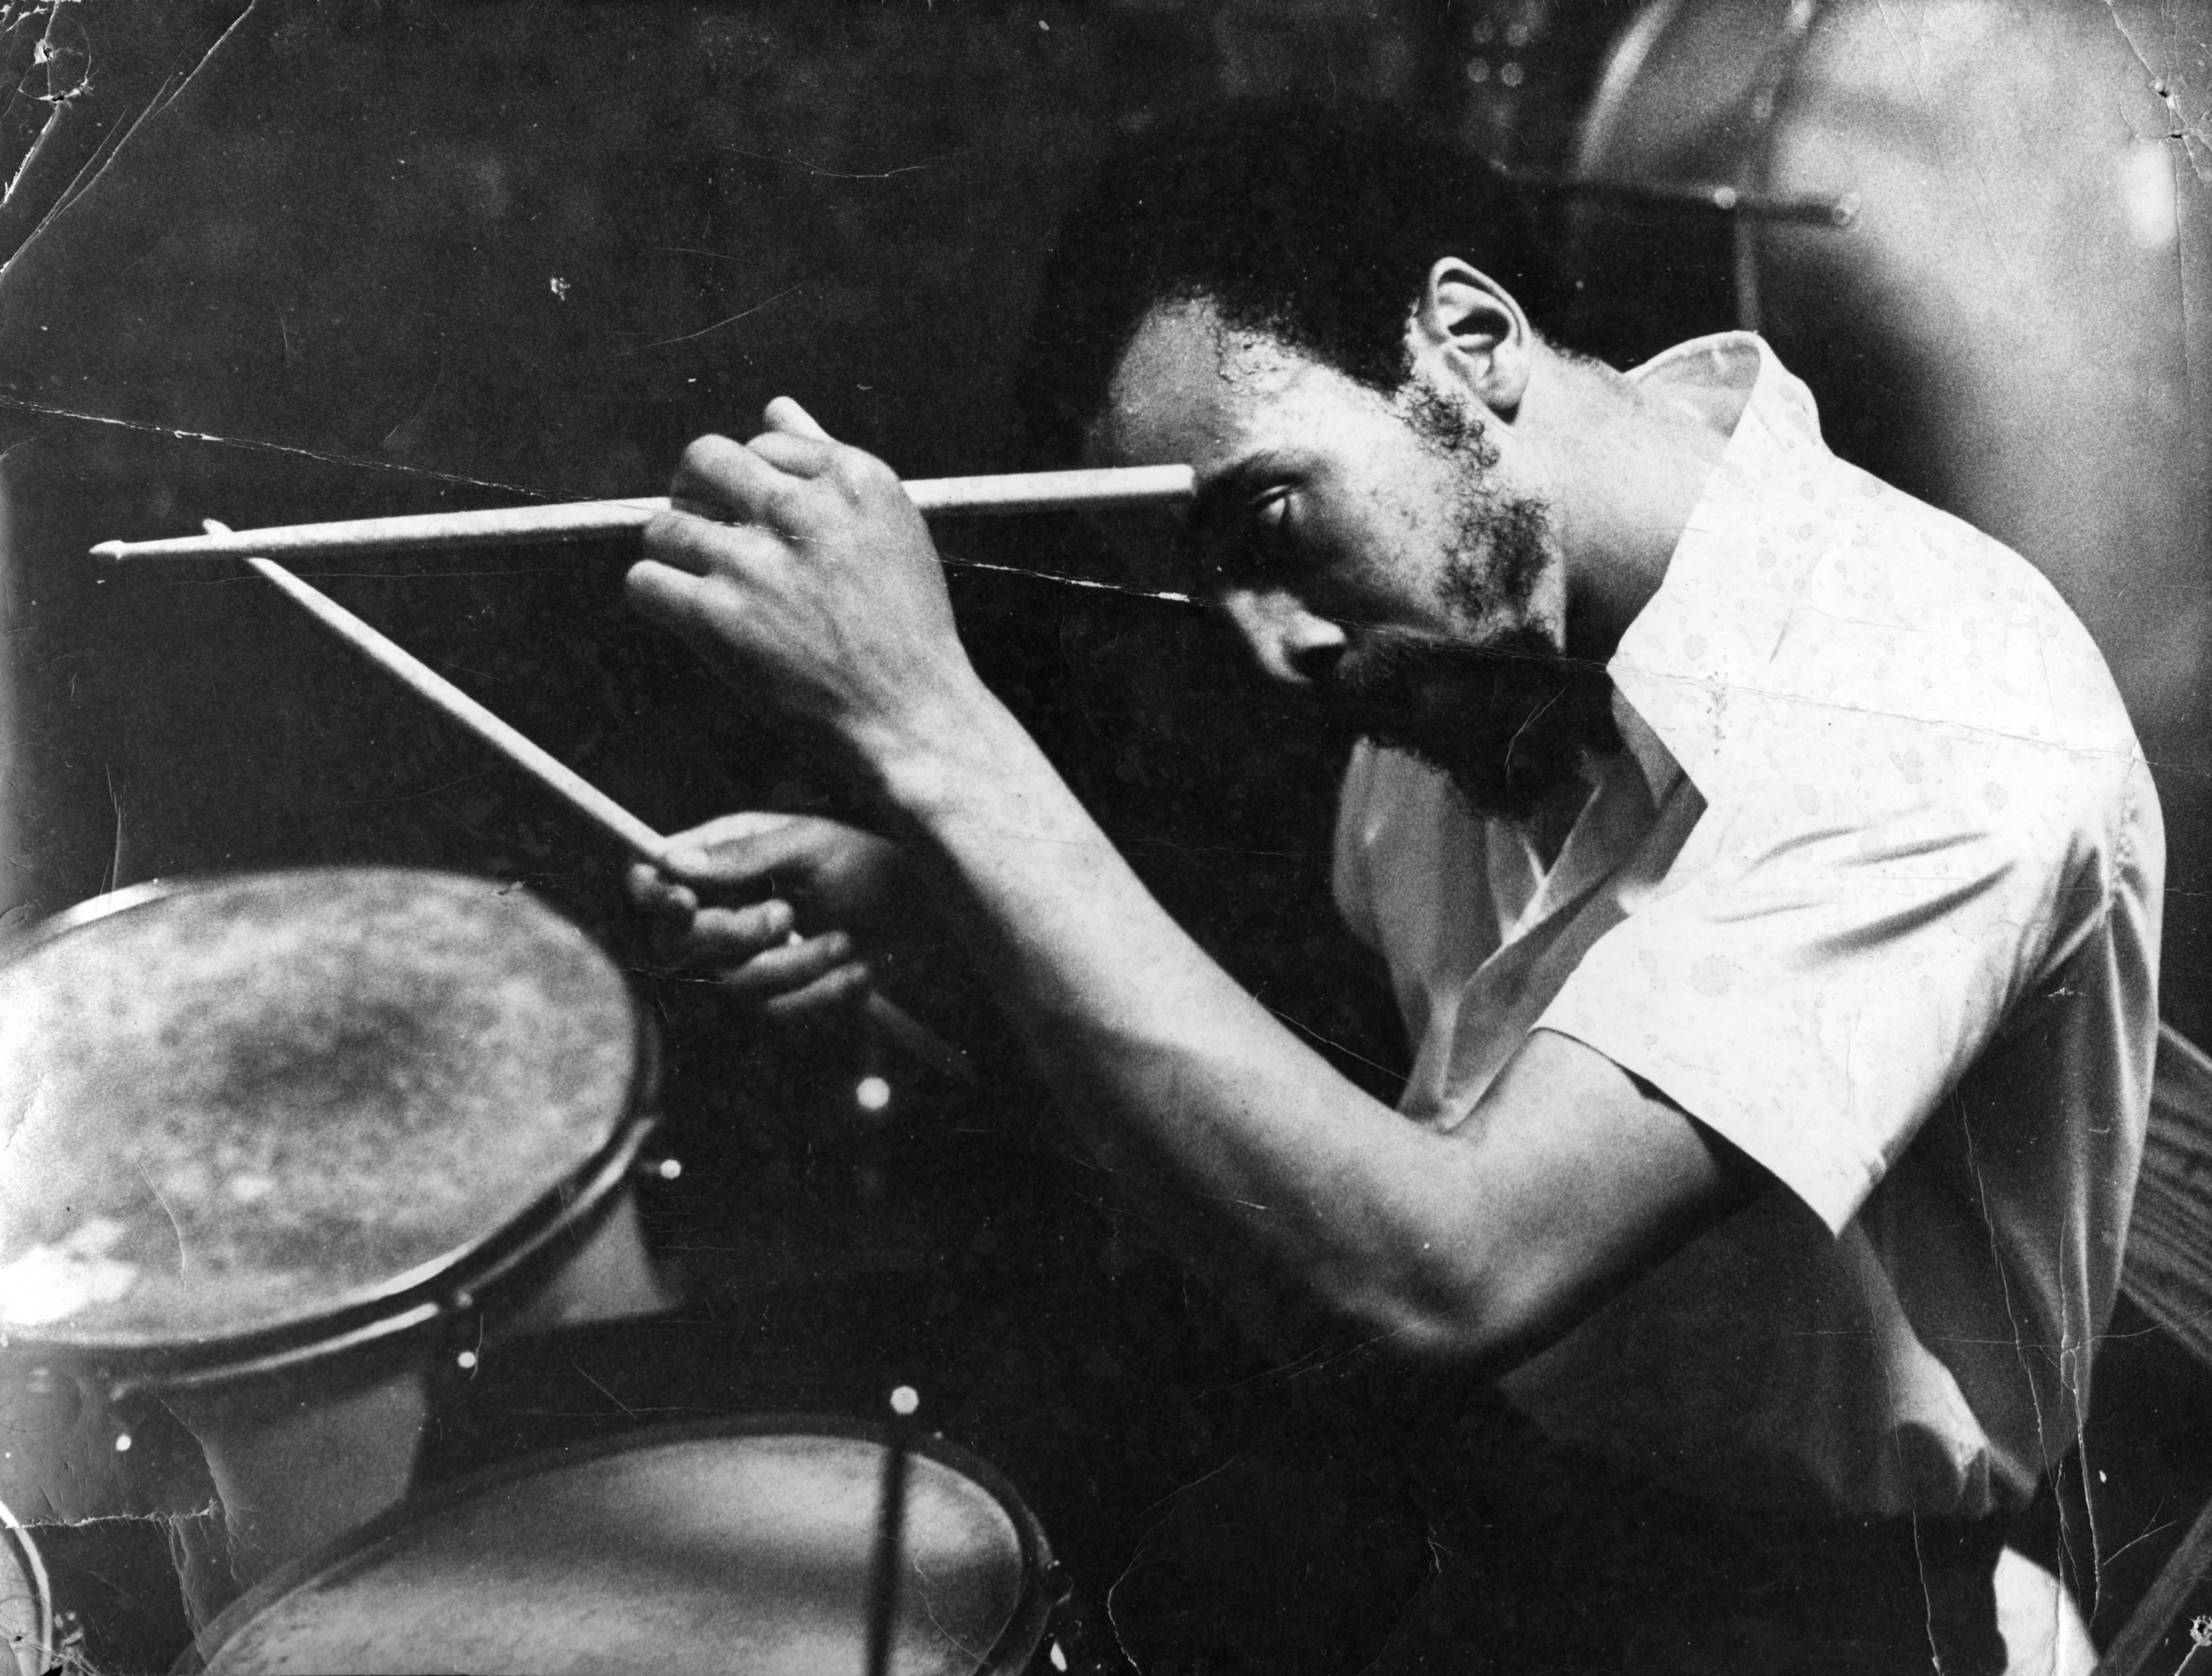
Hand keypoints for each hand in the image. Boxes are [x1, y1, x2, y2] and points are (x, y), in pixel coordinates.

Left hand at [625, 399, 984, 776]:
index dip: (753, 479)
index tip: (761, 516)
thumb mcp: (891, 528)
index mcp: (853, 478)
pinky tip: (687, 614)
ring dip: (675, 552)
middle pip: (704, 461)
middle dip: (694, 489)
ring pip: (665, 525)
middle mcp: (802, 510)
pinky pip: (644, 581)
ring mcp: (756, 563)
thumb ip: (828, 462)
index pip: (765, 440)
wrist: (911, 714)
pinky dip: (656, 596)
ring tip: (706, 583)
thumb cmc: (905, 627)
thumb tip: (777, 407)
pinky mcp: (718, 617)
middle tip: (705, 526)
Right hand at [627, 811, 914, 1025]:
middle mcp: (719, 912)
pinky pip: (774, 1013)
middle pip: (677, 944)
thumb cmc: (867, 866)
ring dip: (795, 965)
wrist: (923, 918)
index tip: (682, 902)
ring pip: (731, 984)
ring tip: (844, 940)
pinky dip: (822, 994)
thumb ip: (744, 853)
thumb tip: (673, 861)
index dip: (654, 896)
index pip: (652, 883)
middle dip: (734, 934)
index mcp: (719, 861)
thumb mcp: (811, 844)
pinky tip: (859, 973)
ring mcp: (743, 962)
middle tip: (787, 915)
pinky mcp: (775, 1001)